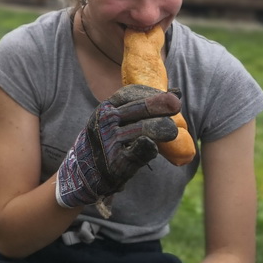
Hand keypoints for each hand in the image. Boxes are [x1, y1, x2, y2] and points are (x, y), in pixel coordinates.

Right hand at [55, 84, 180, 208]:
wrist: (85, 171)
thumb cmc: (108, 140)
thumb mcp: (116, 119)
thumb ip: (142, 107)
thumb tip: (176, 91)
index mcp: (106, 108)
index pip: (130, 93)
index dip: (152, 93)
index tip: (170, 95)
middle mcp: (106, 121)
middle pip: (138, 108)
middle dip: (160, 105)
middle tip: (176, 104)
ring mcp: (110, 141)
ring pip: (142, 129)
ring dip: (161, 127)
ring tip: (173, 130)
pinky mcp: (116, 162)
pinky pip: (136, 152)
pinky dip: (146, 148)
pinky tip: (153, 145)